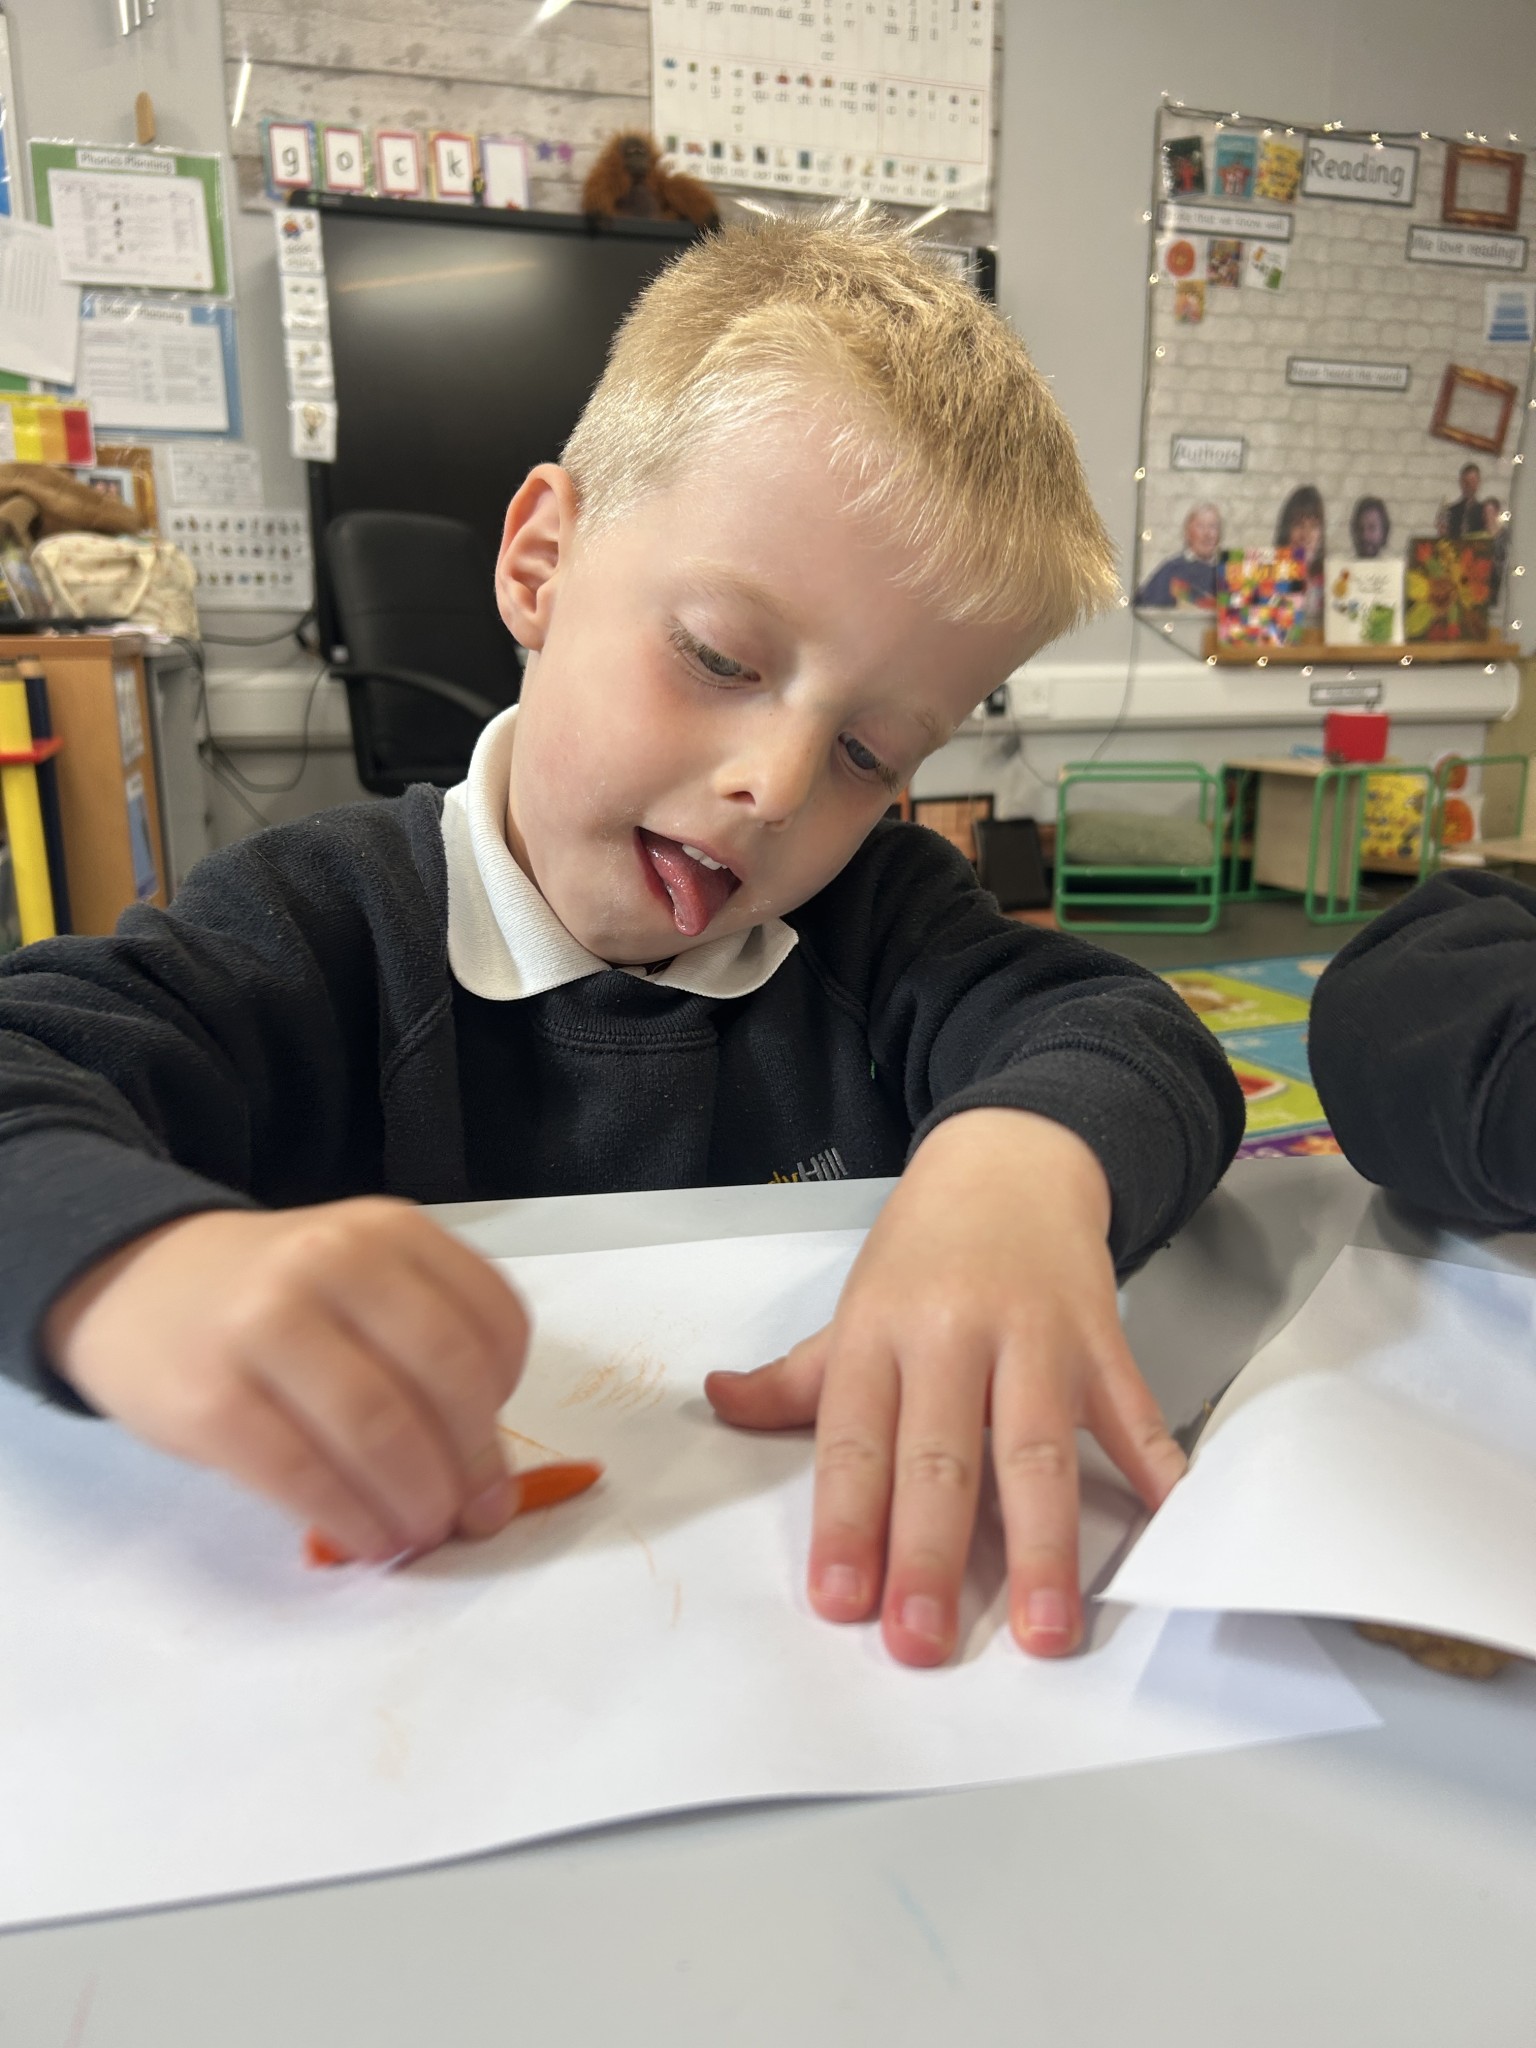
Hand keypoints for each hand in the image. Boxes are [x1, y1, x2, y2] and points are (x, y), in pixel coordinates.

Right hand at [45, 1198, 529, 1561]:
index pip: (492, 1317)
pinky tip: (368, 1537)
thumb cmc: (271, 1300)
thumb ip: (425, 1348)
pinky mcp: (209, 1398)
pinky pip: (303, 1472)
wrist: (137, 1285)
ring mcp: (264, 1323)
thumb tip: (486, 1477)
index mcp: (389, 1232)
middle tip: (478, 1513)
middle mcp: (332, 1261)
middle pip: (444, 1374)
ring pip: (379, 1426)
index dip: (509, 1396)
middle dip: (474, 1461)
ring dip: (418, 1500)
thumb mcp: (358, 1282)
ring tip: (424, 1533)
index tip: (496, 1444)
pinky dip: (351, 1518)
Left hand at [705, 1110, 1183, 1665]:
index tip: (839, 1603)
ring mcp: (1036, 1337)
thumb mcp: (851, 1306)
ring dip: (1043, 1546)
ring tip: (1046, 1630)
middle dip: (930, 1554)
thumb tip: (718, 1404)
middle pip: (940, 1455)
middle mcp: (953, 1333)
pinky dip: (1156, 1475)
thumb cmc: (924, 1251)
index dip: (845, 1523)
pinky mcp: (1103, 1340)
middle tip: (922, 1641)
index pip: (855, 1440)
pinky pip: (1133, 1415)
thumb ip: (794, 1377)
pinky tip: (1168, 1536)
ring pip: (1037, 1450)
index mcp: (878, 1331)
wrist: (1011, 1161)